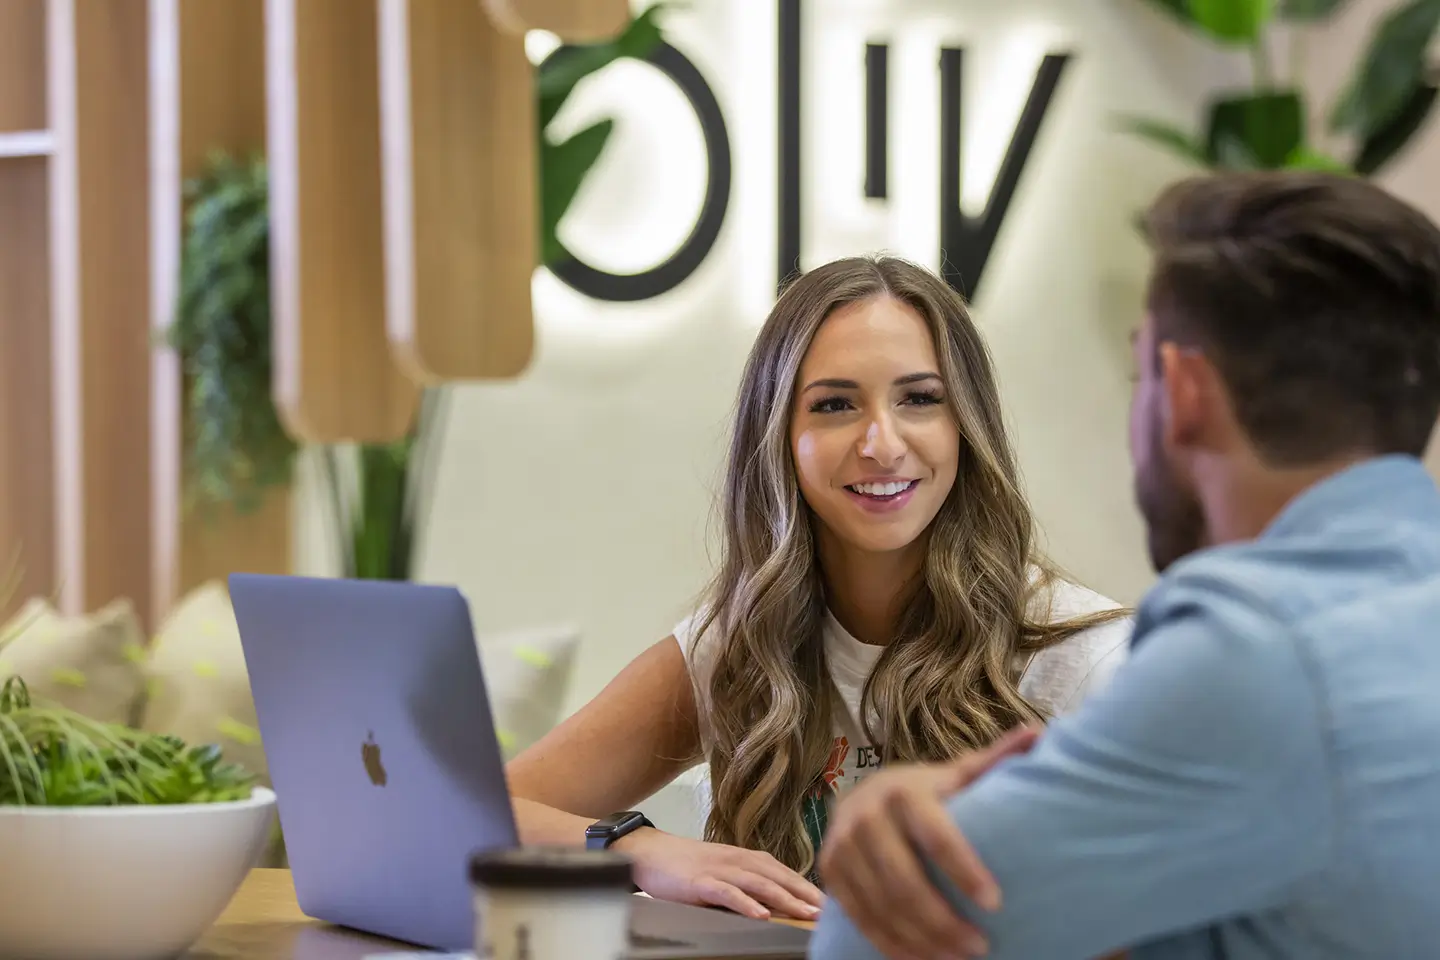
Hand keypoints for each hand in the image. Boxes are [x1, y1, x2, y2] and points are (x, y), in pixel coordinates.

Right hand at [613, 827, 824, 920]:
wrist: (648, 853)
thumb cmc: (686, 866)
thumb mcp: (721, 870)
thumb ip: (745, 882)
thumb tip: (773, 901)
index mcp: (744, 857)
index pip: (783, 870)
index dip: (807, 885)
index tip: (830, 901)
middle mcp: (736, 859)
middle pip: (777, 875)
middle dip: (805, 892)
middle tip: (829, 910)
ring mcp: (719, 869)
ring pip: (758, 883)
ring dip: (785, 897)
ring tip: (806, 913)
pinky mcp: (700, 881)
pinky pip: (727, 893)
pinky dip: (745, 903)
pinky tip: (761, 914)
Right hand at [818, 725, 1040, 959]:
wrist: (863, 795)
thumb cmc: (924, 793)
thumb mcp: (956, 775)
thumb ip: (994, 760)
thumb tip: (1037, 732)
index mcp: (904, 791)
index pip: (936, 836)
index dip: (964, 871)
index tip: (995, 903)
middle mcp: (867, 815)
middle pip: (904, 881)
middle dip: (943, 921)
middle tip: (980, 946)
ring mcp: (843, 845)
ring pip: (881, 906)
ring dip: (921, 941)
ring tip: (957, 957)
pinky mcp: (830, 871)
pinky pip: (860, 917)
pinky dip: (891, 945)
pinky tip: (920, 959)